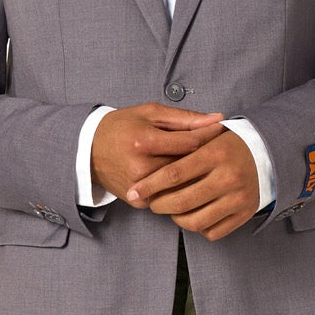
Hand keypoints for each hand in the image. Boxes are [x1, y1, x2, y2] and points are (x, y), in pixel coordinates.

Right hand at [90, 103, 224, 204]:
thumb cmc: (121, 126)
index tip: (225, 131)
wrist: (89, 150)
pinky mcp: (139, 201)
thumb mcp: (150, 113)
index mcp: (144, 141)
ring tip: (212, 163)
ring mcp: (140, 187)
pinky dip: (182, 188)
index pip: (189, 143)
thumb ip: (185, 118)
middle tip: (226, 148)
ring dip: (199, 175)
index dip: (210, 136)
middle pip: (188, 166)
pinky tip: (193, 178)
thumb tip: (217, 118)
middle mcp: (141, 167)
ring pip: (182, 185)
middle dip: (208, 156)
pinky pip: (170, 196)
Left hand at [127, 129, 259, 241]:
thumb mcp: (206, 136)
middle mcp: (228, 177)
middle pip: (182, 201)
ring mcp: (238, 198)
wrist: (267, 153)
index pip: (174, 173)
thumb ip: (180, 145)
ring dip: (176, 219)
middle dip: (159, 205)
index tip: (135, 190)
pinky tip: (193, 215)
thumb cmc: (227, 144)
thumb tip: (148, 164)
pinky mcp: (245, 213)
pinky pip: (213, 232)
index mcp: (215, 153)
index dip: (150, 185)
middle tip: (152, 202)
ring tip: (172, 209)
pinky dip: (198, 227)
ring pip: (195, 221)